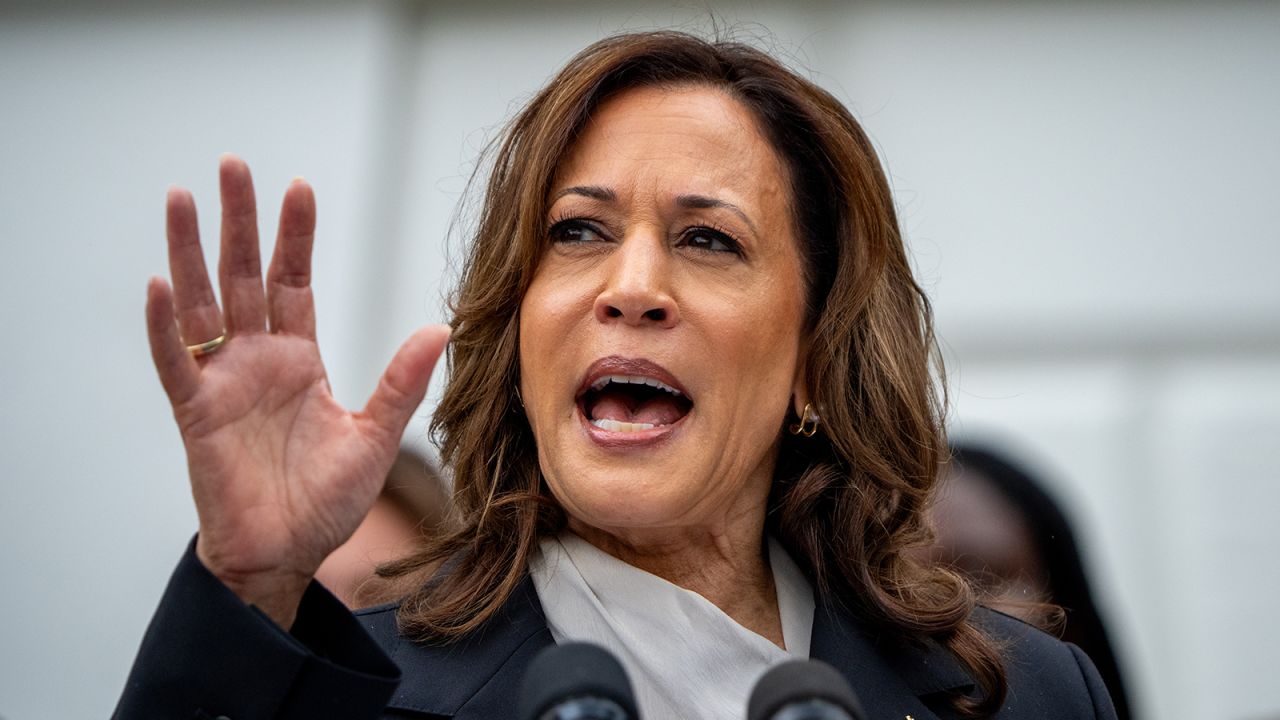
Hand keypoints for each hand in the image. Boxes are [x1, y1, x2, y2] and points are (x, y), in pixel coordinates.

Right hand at [145, 155, 448, 626]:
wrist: (287, 553)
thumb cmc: (326, 501)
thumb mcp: (375, 436)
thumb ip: (401, 383)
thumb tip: (440, 329)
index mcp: (299, 359)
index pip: (294, 282)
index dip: (295, 236)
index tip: (299, 187)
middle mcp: (258, 360)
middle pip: (243, 276)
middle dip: (239, 221)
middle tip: (232, 164)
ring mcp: (223, 383)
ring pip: (201, 304)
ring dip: (190, 253)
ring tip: (181, 199)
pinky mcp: (196, 414)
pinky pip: (176, 363)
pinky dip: (165, 327)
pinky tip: (160, 286)